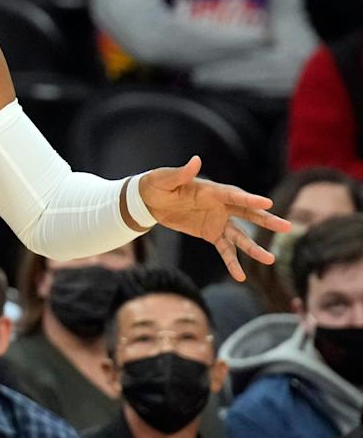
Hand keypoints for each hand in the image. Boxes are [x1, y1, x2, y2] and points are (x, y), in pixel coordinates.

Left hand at [138, 156, 288, 281]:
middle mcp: (220, 206)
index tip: (268, 203)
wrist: (149, 200)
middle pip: (247, 214)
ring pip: (240, 236)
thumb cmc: (158, 184)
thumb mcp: (166, 179)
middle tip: (286, 227)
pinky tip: (240, 277)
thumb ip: (182, 173)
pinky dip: (232, 262)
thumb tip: (195, 160)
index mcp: (212, 190)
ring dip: (254, 248)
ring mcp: (217, 221)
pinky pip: (224, 250)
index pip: (234, 195)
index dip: (250, 200)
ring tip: (270, 259)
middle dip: (266, 221)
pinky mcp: (210, 234)